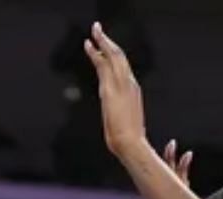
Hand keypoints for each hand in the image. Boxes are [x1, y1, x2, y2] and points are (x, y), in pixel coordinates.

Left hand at [83, 22, 147, 158]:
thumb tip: (118, 116)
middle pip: (119, 56)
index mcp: (133, 90)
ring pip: (113, 56)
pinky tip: (89, 46)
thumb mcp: (127, 120)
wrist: (131, 144)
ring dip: (103, 41)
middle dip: (108, 41)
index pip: (122, 66)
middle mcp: (129, 84)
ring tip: (94, 31)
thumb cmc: (130, 139)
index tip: (103, 45)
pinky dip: (97, 53)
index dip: (112, 53)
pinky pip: (105, 65)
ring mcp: (122, 85)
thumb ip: (121, 111)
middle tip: (97, 29)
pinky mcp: (112, 89)